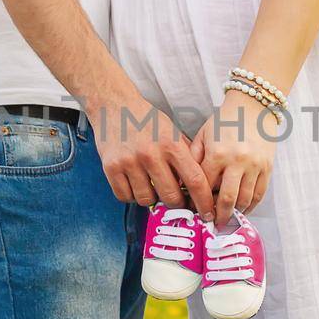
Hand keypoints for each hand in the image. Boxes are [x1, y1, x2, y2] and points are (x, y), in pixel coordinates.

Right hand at [95, 97, 214, 221]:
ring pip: (147, 200)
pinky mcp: (111, 167)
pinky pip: (125, 197)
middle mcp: (150, 153)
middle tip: (176, 199)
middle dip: (177, 203)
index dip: (203, 201)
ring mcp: (129, 162)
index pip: (194, 180)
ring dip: (152, 198)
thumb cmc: (146, 119)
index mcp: (171, 144)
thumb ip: (186, 155)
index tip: (207, 213)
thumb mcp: (173, 131)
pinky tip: (135, 183)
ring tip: (151, 185)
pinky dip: (132, 195)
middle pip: (171, 197)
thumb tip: (200, 184)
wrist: (115, 105)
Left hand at [191, 91, 276, 229]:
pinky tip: (242, 210)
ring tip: (226, 218)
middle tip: (212, 224)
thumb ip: (194, 157)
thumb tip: (185, 182)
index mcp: (217, 153)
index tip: (195, 211)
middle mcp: (237, 161)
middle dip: (218, 215)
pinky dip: (251, 206)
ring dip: (235, 213)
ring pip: (244, 200)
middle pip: (226, 199)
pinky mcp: (267, 167)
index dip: (198, 201)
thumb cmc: (225, 120)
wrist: (254, 106)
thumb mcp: (203, 134)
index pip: (205, 186)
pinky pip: (260, 194)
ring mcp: (255, 165)